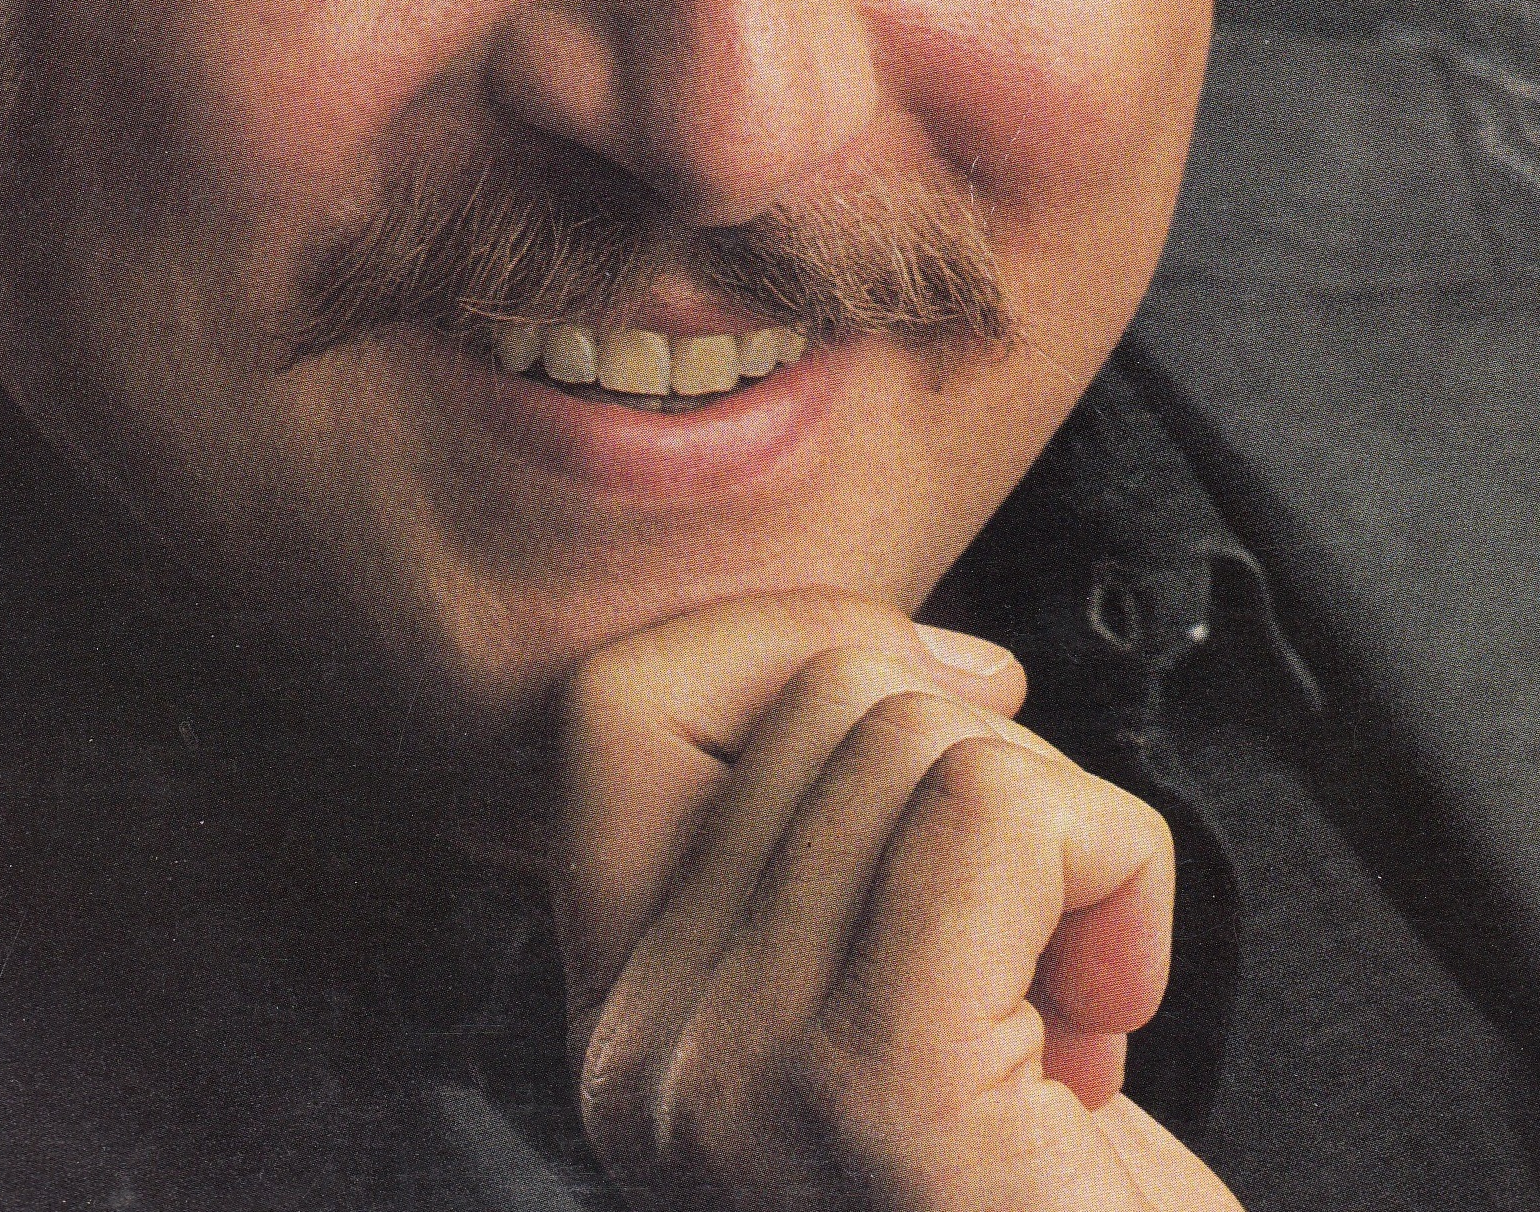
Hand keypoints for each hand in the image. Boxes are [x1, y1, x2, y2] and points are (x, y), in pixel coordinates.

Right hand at [552, 594, 1243, 1210]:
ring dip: (1070, 843)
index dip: (796, 645)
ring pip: (928, 736)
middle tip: (1035, 951)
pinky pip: (1008, 812)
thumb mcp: (898, 1015)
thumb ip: (834, 853)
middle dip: (991, 772)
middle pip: (823, 695)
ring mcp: (738, 1078)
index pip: (613, 703)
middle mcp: (643, 1058)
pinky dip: (1120, 875)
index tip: (950, 715)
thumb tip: (921, 660)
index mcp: (626, 1032)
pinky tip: (1109, 1018)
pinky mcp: (878, 1089)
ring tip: (1069, 1011)